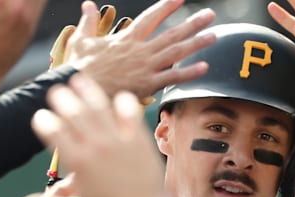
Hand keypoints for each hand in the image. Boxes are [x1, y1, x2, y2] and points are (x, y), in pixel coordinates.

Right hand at [32, 74, 181, 196]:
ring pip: (100, 108)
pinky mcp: (141, 142)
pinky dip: (124, 103)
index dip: (44, 122)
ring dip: (88, 91)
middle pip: (74, 114)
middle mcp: (97, 148)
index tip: (40, 117)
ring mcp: (120, 142)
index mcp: (78, 163)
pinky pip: (131, 114)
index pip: (54, 133)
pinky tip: (118, 96)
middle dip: (62, 99)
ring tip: (79, 80)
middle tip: (56, 91)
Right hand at [64, 0, 215, 102]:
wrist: (81, 90)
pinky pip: (172, 78)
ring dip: (196, 44)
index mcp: (127, 38)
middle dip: (192, 23)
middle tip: (210, 15)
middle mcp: (140, 50)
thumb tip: (88, 5)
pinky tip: (204, 67)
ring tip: (214, 36)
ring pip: (176, 52)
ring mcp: (146, 67)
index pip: (151, 17)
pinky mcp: (148, 85)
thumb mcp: (81, 40)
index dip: (167, 6)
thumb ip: (88, 22)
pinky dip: (189, 73)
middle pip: (171, 33)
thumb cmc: (80, 67)